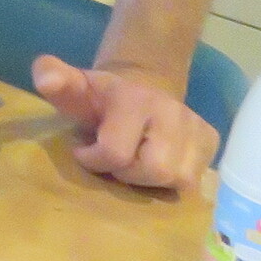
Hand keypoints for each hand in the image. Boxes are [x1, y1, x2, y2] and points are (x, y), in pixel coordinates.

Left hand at [32, 56, 219, 192]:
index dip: (94, 160)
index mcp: (134, 100)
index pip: (116, 153)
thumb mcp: (72, 88)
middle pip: (155, 170)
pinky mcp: (212, 141)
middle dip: (128, 173)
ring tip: (134, 163)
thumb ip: (52, 78)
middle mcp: (172, 111)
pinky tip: (155, 166)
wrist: (140, 86)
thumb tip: (48, 79)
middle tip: (114, 161)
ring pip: (178, 180)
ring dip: (150, 180)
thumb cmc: (99, 98)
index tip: (84, 151)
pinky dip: (172, 182)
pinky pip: (195, 181)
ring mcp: (197, 126)